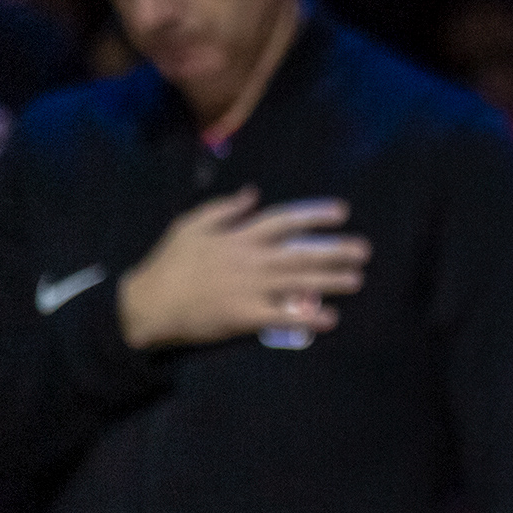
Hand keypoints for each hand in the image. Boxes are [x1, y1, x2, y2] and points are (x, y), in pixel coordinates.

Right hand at [117, 188, 369, 349]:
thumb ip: (224, 208)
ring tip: (357, 279)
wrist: (149, 303)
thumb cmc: (169, 262)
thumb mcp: (191, 224)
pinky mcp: (244, 317)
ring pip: (297, 282)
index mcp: (238, 236)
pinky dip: (307, 318)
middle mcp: (249, 259)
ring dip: (329, 281)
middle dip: (334, 250)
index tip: (341, 212)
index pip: (284, 220)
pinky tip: (330, 318)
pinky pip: (282, 317)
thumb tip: (253, 193)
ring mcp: (248, 288)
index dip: (314, 215)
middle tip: (364, 250)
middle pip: (299, 252)